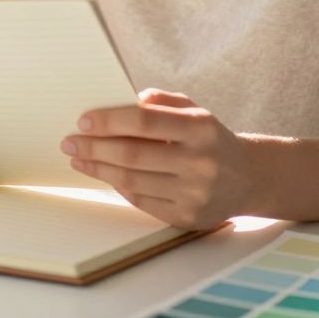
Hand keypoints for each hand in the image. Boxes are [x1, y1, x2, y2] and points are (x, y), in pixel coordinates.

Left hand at [61, 89, 250, 229]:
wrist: (249, 179)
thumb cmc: (210, 138)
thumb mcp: (196, 111)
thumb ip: (161, 102)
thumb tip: (123, 100)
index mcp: (201, 128)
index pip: (146, 121)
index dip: (110, 121)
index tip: (83, 120)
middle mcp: (200, 161)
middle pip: (134, 154)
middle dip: (95, 147)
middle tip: (69, 141)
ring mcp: (194, 193)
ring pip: (133, 180)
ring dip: (99, 168)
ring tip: (79, 158)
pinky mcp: (186, 217)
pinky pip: (141, 201)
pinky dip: (118, 186)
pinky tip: (104, 174)